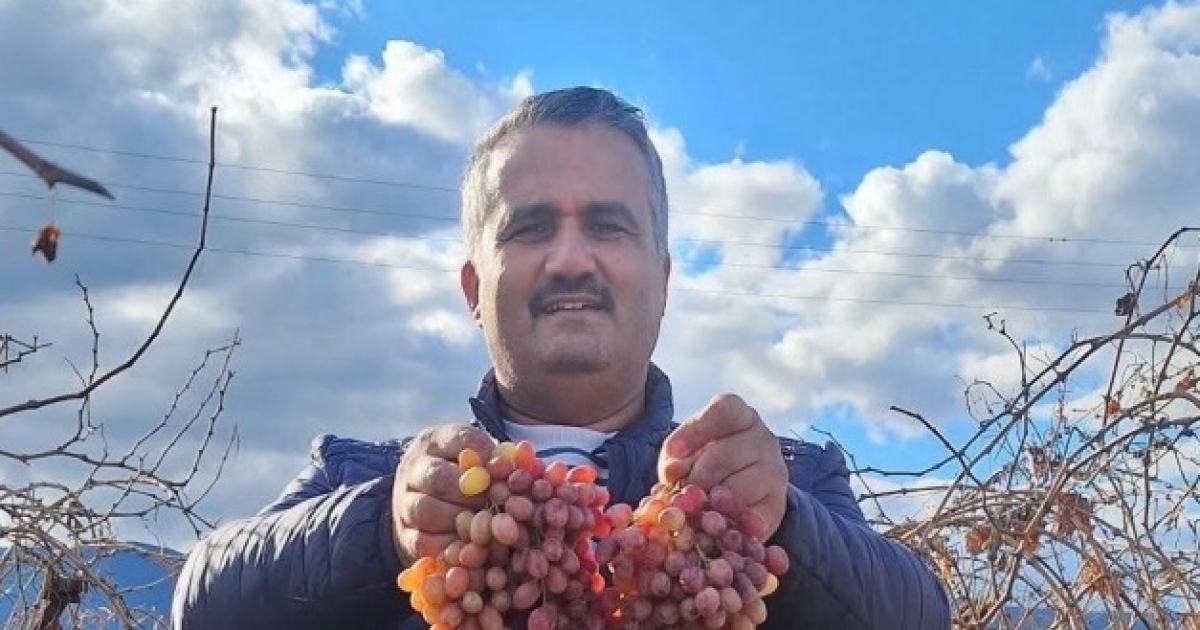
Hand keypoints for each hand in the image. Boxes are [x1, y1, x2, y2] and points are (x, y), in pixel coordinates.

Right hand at [391, 424, 495, 566]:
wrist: (430, 497)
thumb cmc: (469, 474)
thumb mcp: (483, 456)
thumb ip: (502, 458)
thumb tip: (520, 463)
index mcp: (435, 441)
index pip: (461, 440)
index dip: (487, 457)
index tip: (506, 470)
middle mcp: (413, 469)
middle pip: (439, 477)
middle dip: (474, 493)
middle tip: (500, 505)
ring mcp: (403, 502)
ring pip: (427, 511)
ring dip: (462, 521)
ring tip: (490, 527)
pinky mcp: (404, 535)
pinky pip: (423, 543)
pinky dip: (452, 548)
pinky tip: (475, 549)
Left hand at [658, 394, 788, 539]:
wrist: (742, 487)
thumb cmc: (707, 461)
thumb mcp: (689, 451)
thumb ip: (676, 458)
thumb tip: (671, 475)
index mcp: (740, 415)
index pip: (723, 411)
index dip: (694, 431)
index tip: (673, 453)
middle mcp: (763, 438)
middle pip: (726, 455)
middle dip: (698, 478)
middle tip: (682, 496)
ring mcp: (775, 470)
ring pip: (741, 489)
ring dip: (714, 505)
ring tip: (698, 513)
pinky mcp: (779, 503)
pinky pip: (755, 518)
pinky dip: (733, 527)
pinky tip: (719, 528)